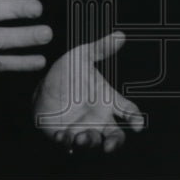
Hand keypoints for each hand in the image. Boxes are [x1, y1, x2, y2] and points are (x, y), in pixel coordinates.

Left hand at [33, 31, 143, 153]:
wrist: (41, 87)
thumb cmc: (67, 73)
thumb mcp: (82, 57)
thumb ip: (100, 48)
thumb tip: (120, 35)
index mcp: (107, 100)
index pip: (128, 111)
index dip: (135, 119)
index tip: (137, 125)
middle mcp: (99, 118)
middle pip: (115, 136)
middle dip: (114, 142)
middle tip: (108, 144)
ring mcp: (83, 128)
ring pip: (93, 142)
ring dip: (89, 142)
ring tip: (81, 137)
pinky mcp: (65, 136)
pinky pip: (68, 144)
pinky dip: (66, 143)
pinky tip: (62, 136)